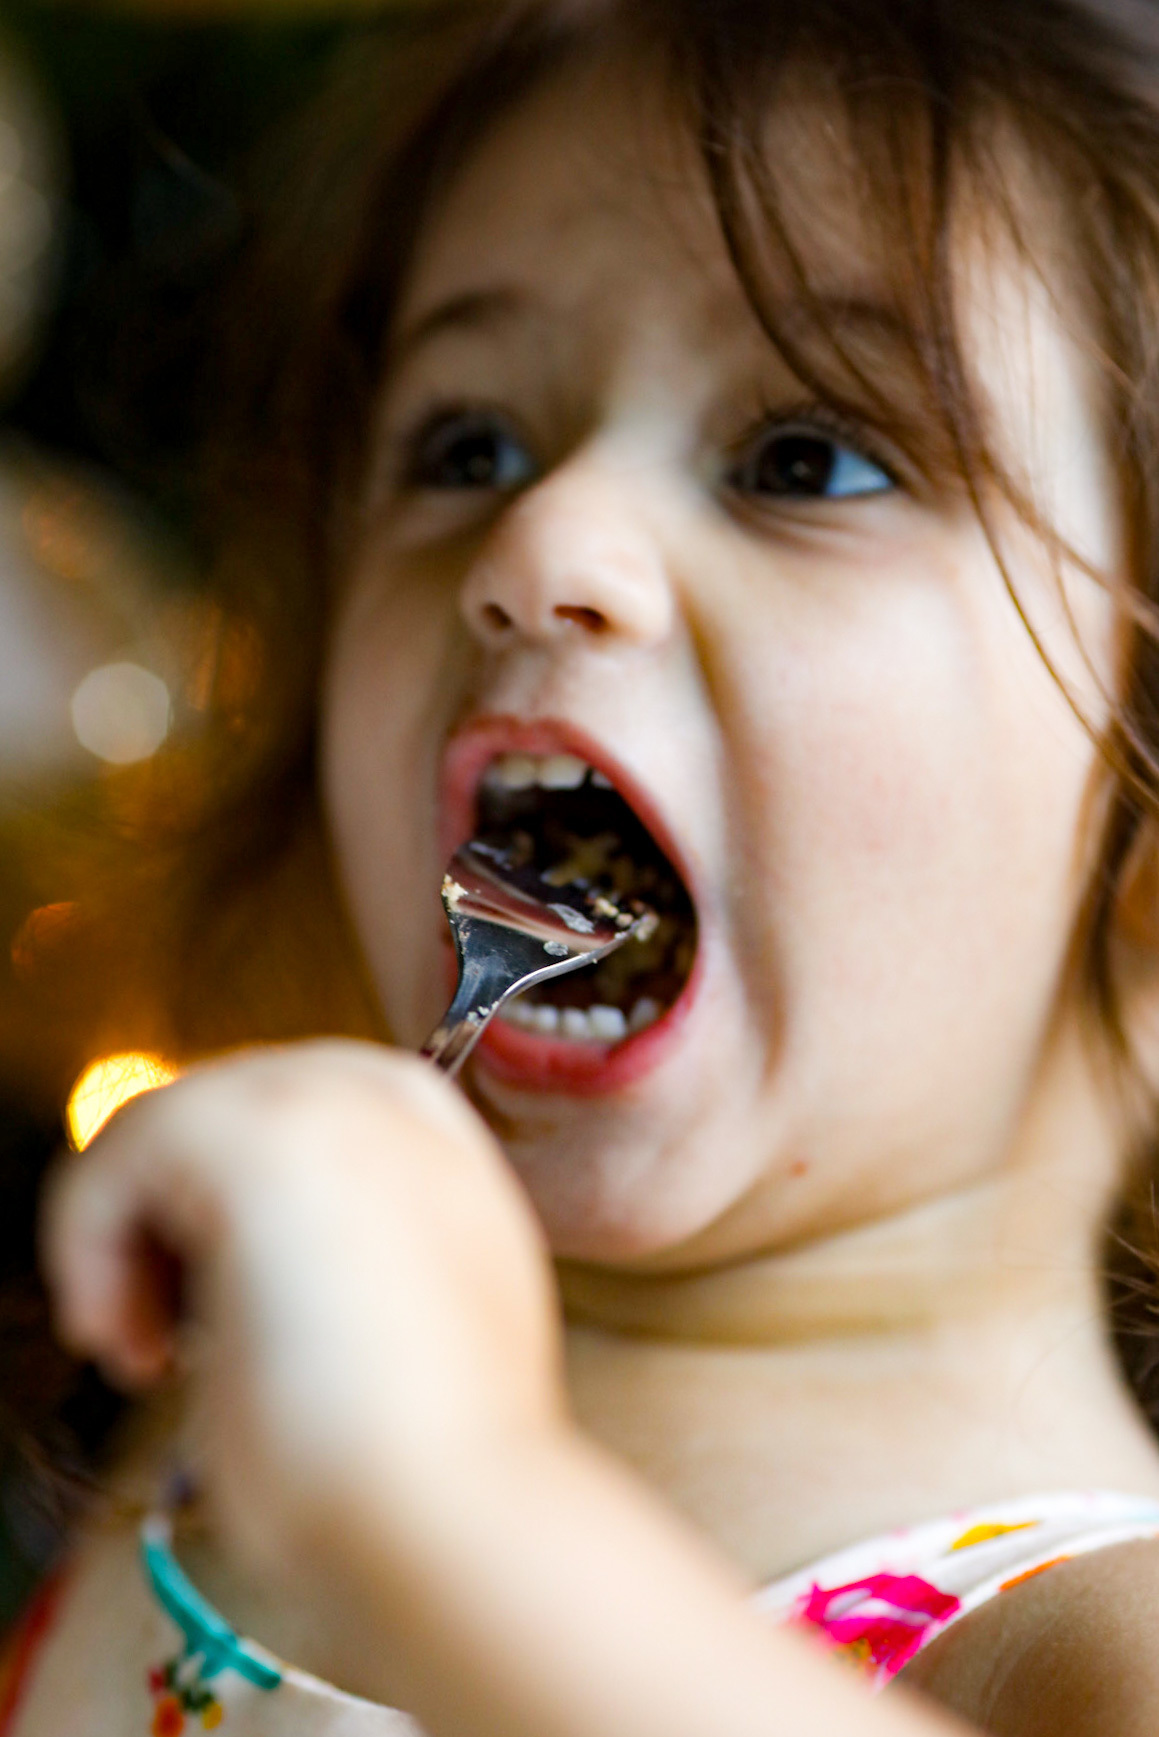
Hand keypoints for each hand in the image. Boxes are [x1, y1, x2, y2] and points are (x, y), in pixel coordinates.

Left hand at [43, 1040, 564, 1584]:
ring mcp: (334, 1105)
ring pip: (174, 1117)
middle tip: (159, 1333)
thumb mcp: (395, 1325)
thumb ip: (337, 1258)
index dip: (231, 1205)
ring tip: (141, 1344)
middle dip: (175, 1214)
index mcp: (446, 1154)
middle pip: (233, 1106)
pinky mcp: (256, 1136)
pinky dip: (87, 1237)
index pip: (305, 1122)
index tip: (206, 1299)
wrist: (450, 1500)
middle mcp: (397, 1109)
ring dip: (131, 1229)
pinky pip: (124, 1144)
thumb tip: (249, 1260)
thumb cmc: (422, 1459)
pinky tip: (118, 1331)